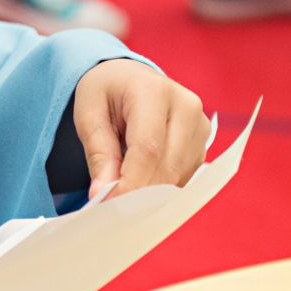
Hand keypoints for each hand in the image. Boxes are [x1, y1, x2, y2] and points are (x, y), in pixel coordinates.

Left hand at [72, 59, 209, 200]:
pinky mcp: (202, 142)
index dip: (131, 183)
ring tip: (121, 196)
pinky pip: (184, 176)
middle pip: (168, 166)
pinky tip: (140, 185)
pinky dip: (161, 187)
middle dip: (139, 194)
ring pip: (178, 176)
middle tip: (111, 212)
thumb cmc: (106, 92)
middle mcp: (185, 105)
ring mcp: (200, 124)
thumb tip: (103, 194)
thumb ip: (98, 153)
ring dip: (150, 194)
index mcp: (153, 90)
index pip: (147, 148)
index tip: (110, 207)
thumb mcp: (88, 114)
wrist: (127, 77)